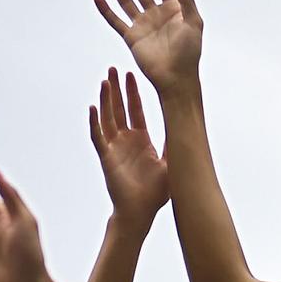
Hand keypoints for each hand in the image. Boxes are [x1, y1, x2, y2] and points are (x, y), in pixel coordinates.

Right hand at [91, 68, 167, 222]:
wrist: (141, 212)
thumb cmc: (156, 194)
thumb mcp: (171, 164)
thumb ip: (175, 145)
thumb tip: (188, 128)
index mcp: (142, 141)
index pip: (135, 111)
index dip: (133, 93)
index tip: (131, 74)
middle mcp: (126, 141)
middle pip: (119, 109)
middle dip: (117, 89)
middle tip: (113, 69)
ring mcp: (115, 148)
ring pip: (107, 118)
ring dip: (105, 100)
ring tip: (104, 81)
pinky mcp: (106, 158)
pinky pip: (98, 137)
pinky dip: (94, 123)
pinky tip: (92, 107)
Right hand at [92, 0, 203, 93]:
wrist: (176, 78)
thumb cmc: (189, 54)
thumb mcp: (194, 24)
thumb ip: (187, 1)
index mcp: (173, 9)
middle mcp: (156, 14)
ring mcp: (142, 25)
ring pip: (126, 0)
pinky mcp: (132, 38)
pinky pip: (116, 21)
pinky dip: (106, 10)